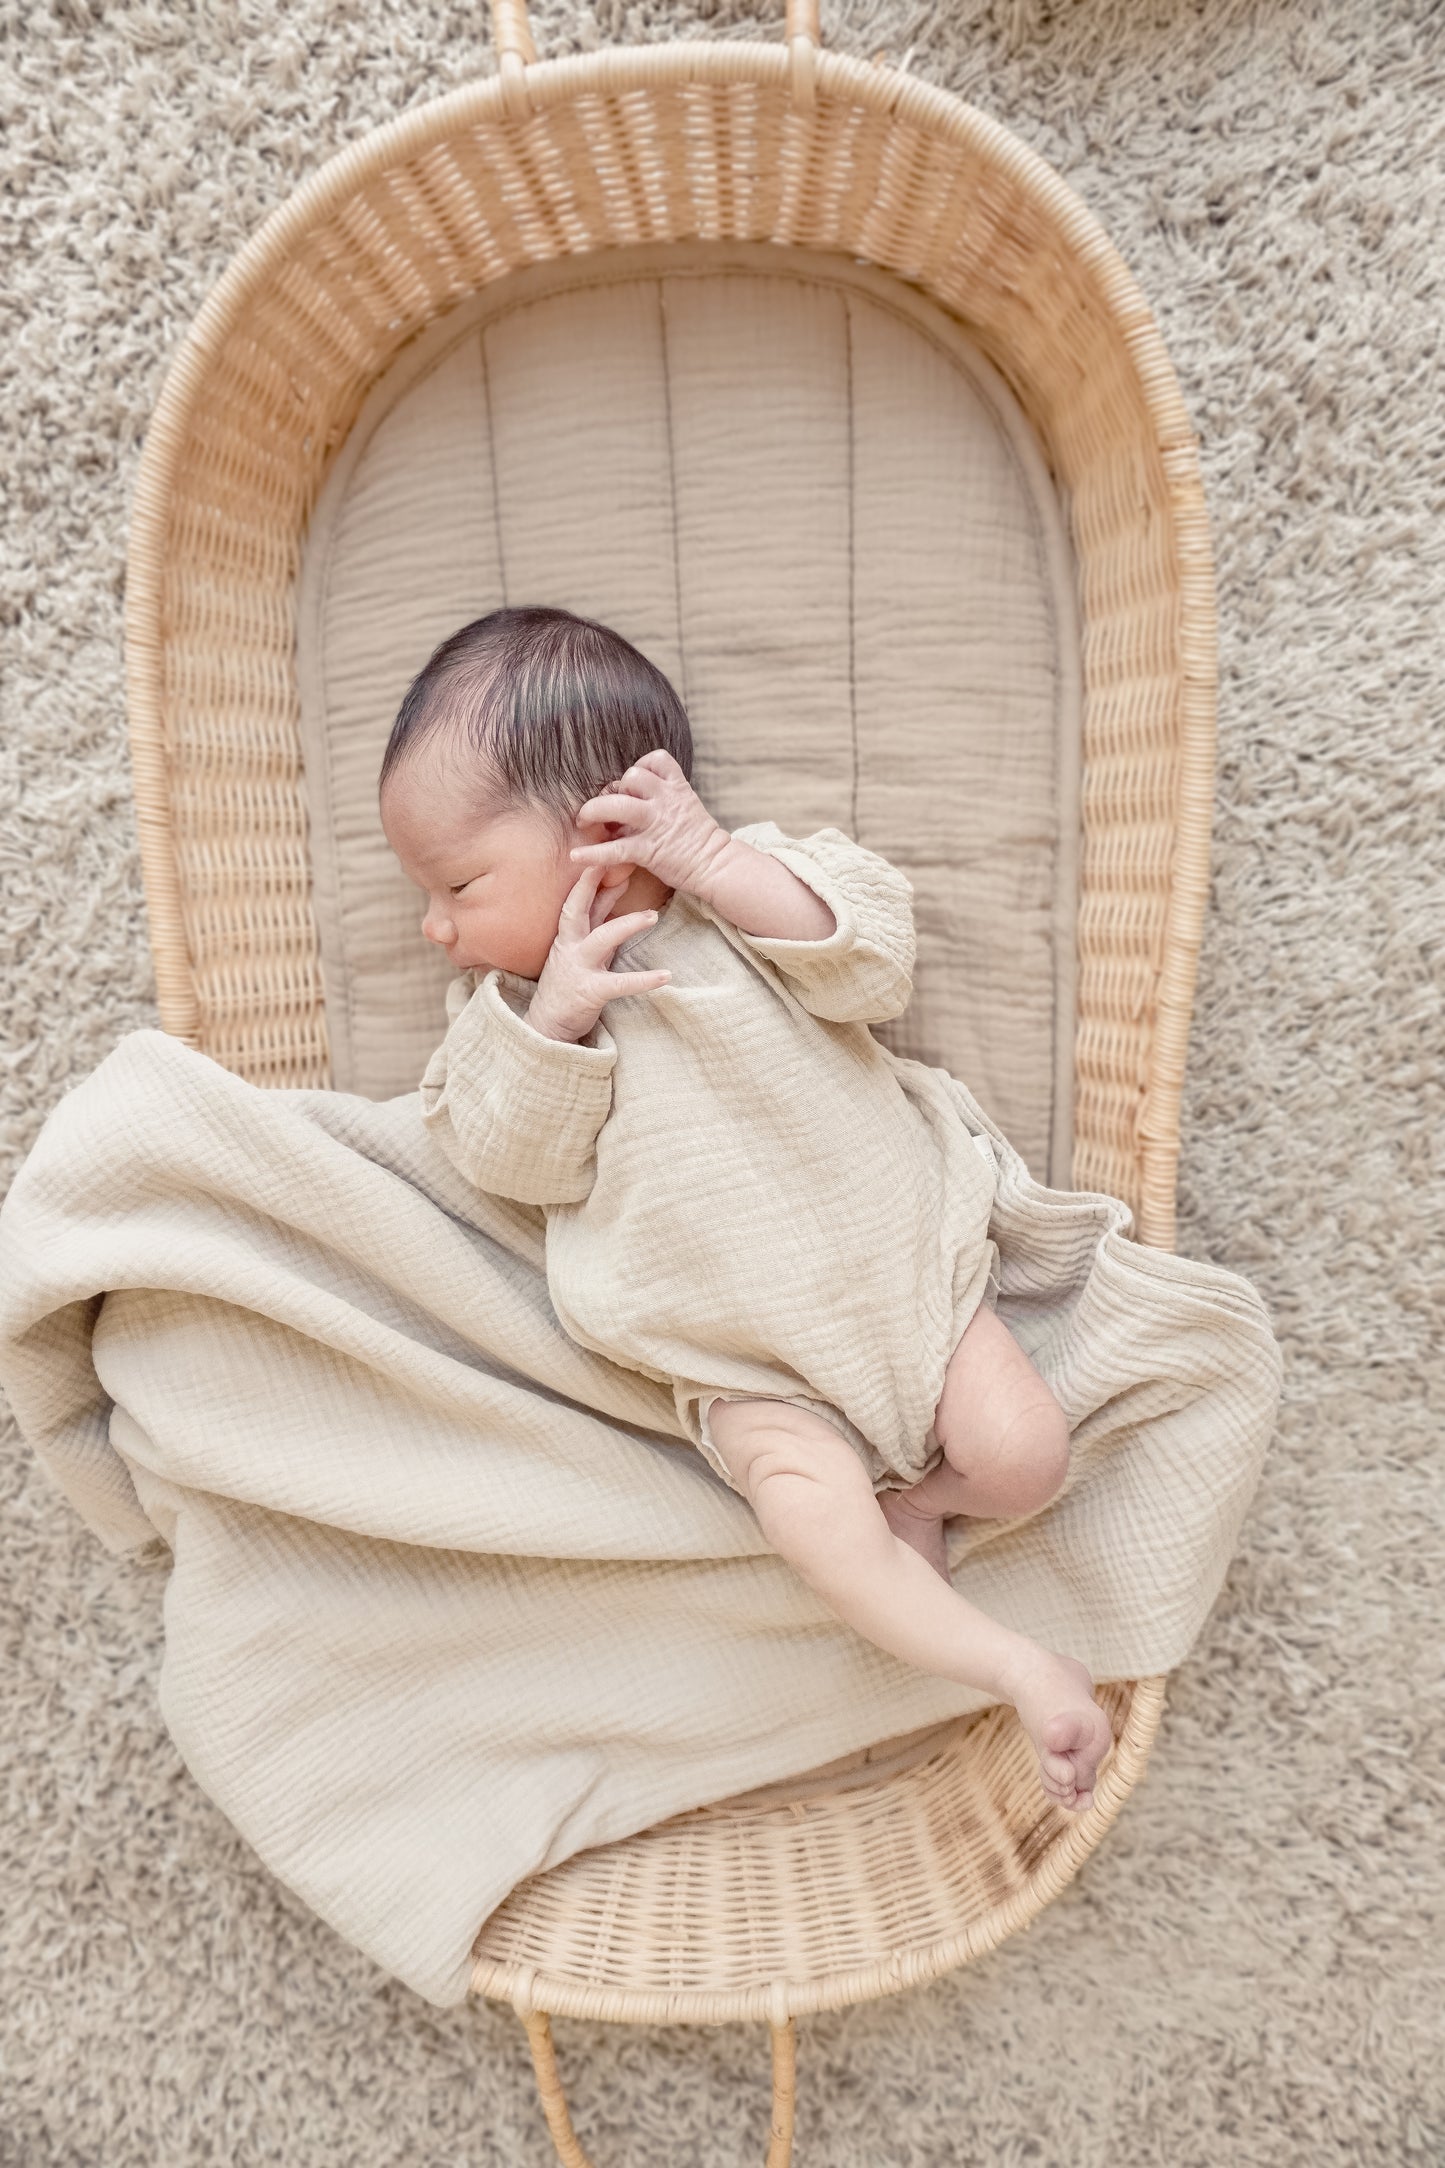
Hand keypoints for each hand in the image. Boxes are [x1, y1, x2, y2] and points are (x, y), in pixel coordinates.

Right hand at [526, 860, 671, 1042]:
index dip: (590, 874)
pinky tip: (666, 976)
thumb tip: (615, 884)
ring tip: (653, 915)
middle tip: (621, 863)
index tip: (606, 849)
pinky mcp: (590, 992)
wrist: (548, 1024)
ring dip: (628, 924)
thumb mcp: (581, 945)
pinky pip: (620, 984)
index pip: (578, 898)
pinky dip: (644, 980)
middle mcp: (570, 946)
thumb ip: (597, 918)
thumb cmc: (568, 981)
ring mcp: (578, 968)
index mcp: (568, 934)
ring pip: (602, 939)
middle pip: (578, 908)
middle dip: (595, 885)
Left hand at [568, 750, 730, 898]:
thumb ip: (664, 796)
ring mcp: (656, 824)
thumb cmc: (698, 838)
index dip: (640, 767)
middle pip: (631, 777)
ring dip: (593, 811)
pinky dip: (592, 853)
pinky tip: (576, 856)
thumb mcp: (687, 805)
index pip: (655, 760)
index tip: (631, 783)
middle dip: (613, 789)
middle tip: (603, 806)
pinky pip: (615, 849)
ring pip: (617, 805)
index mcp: (677, 788)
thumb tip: (634, 795)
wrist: (716, 865)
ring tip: (583, 821)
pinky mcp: (649, 850)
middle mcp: (665, 801)